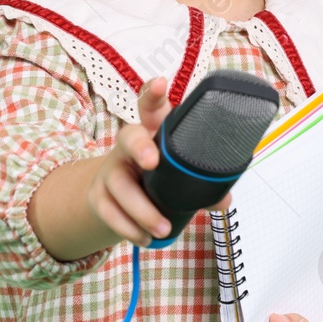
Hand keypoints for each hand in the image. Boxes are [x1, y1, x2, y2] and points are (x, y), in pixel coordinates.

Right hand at [87, 76, 233, 246]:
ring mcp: (111, 170)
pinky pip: (109, 212)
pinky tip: (143, 239)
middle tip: (153, 162)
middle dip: (140, 147)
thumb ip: (202, 184)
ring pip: (120, 185)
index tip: (161, 82)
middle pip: (129, 137)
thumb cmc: (156, 176)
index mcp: (152, 133)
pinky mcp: (99, 196)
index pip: (151, 106)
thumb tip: (223, 200)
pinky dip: (127, 228)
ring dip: (141, 209)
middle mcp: (129, 145)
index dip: (154, 93)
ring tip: (162, 229)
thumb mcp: (178, 174)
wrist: (118, 196)